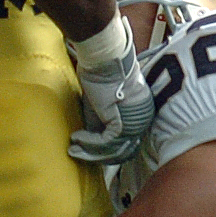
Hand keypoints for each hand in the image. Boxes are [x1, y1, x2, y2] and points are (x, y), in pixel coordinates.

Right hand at [69, 18, 154, 163]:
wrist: (104, 60)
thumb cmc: (101, 75)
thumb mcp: (100, 104)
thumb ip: (100, 123)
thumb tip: (92, 141)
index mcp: (142, 115)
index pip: (127, 142)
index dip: (108, 151)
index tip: (89, 152)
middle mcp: (142, 121)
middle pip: (122, 150)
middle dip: (98, 156)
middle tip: (78, 154)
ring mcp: (135, 124)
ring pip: (112, 149)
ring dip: (90, 152)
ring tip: (73, 148)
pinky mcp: (123, 123)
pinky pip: (105, 142)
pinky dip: (88, 143)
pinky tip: (75, 138)